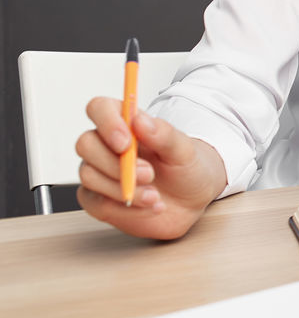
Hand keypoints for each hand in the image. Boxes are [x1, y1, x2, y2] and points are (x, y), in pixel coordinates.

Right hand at [76, 98, 226, 239]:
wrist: (192, 200)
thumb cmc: (186, 168)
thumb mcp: (185, 150)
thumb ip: (164, 134)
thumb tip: (140, 120)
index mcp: (127, 124)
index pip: (100, 108)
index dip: (106, 122)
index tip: (125, 143)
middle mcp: (107, 146)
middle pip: (86, 144)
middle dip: (116, 163)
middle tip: (148, 174)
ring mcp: (100, 173)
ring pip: (88, 175)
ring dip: (122, 188)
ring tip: (154, 196)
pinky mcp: (99, 200)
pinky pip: (96, 204)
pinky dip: (123, 209)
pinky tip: (149, 207)